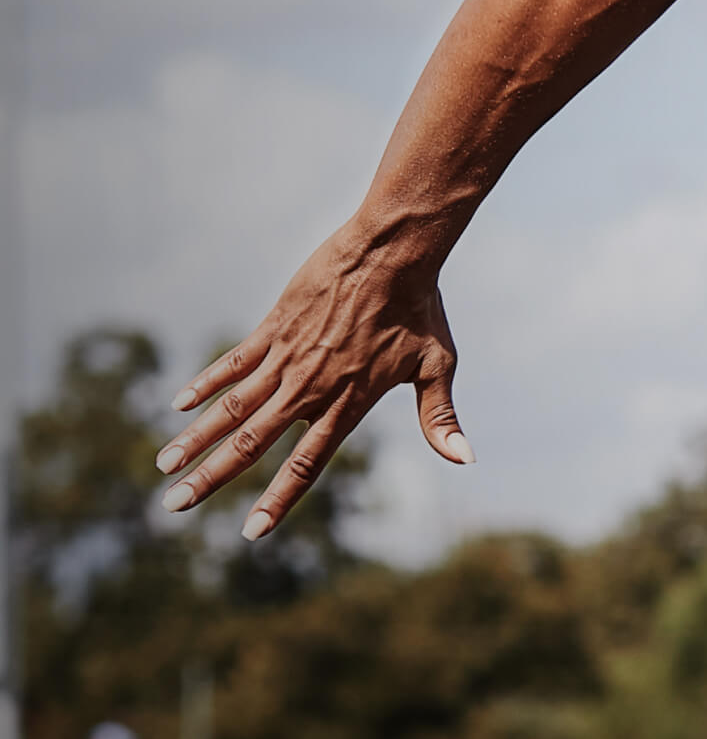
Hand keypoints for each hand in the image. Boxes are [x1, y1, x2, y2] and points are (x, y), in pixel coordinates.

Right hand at [154, 217, 470, 538]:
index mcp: (347, 404)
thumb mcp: (438, 366)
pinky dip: (206, 384)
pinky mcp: (274, 329)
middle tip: (174, 506)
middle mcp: (310, 388)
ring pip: (232, 407)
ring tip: (164, 466)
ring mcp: (288, 358)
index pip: (307, 466)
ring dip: (196, 438)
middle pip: (251, 444)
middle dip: (212, 478)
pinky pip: (233, 362)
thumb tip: (465, 460)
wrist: (393, 251)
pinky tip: (179, 405)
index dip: (278, 500)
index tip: (251, 532)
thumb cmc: (421, 310)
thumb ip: (439, 418)